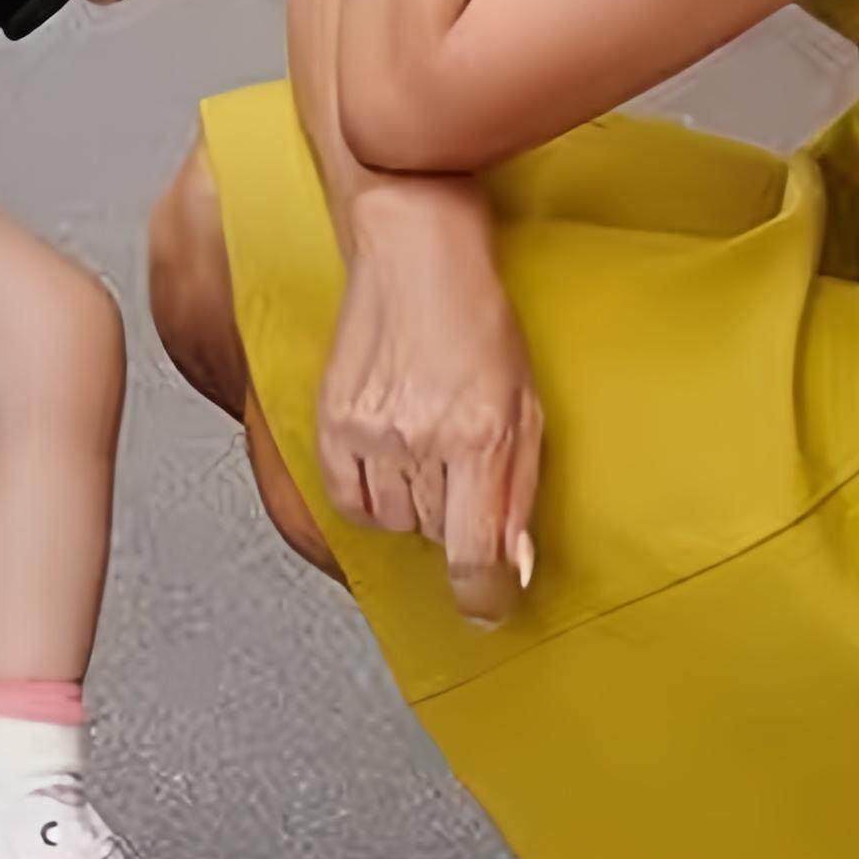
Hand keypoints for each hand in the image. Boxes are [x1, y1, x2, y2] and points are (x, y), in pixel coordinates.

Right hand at [315, 195, 542, 625]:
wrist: (414, 251)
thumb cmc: (477, 318)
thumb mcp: (526, 405)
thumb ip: (518, 491)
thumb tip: (510, 566)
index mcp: (479, 435)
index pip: (474, 555)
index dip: (484, 596)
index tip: (488, 608)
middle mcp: (421, 437)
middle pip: (433, 538)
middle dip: (454, 523)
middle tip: (462, 478)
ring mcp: (370, 430)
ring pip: (390, 523)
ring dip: (412, 507)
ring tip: (427, 456)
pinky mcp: (332, 420)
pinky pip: (346, 501)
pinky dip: (369, 497)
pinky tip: (390, 463)